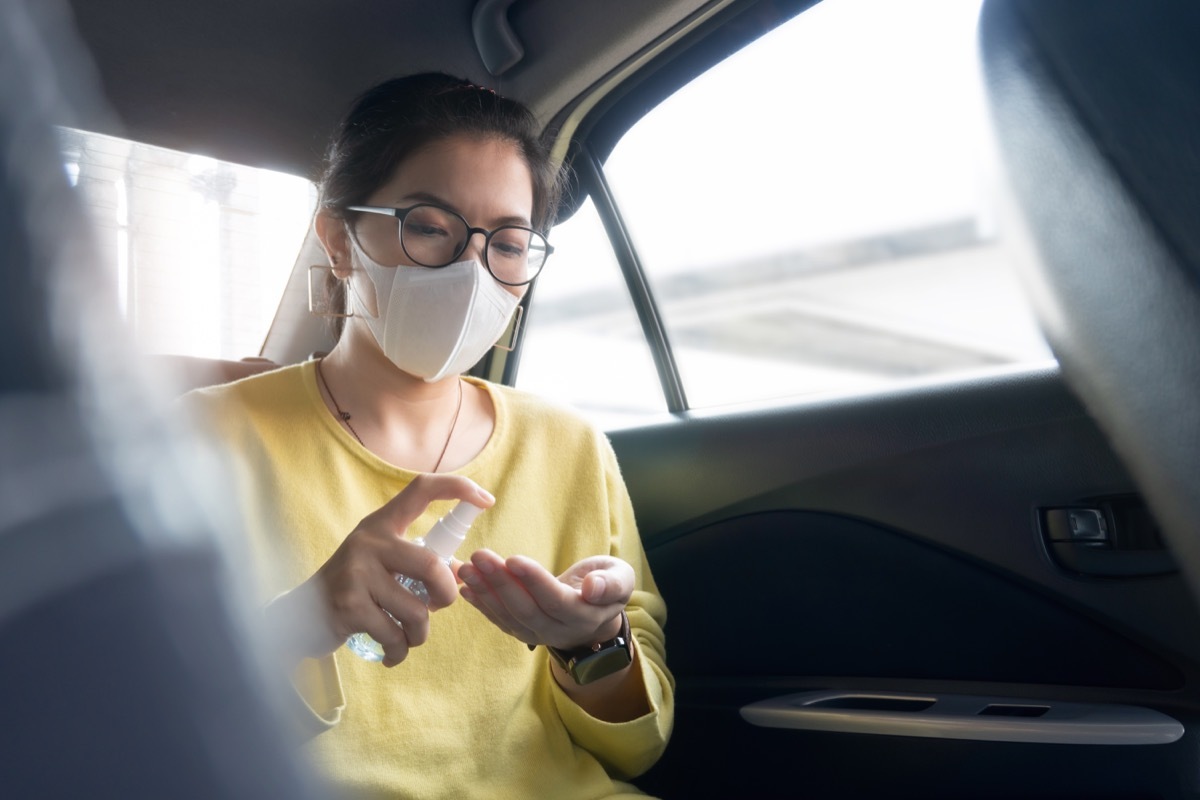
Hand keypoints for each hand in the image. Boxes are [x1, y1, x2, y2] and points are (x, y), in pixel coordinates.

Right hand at [266, 474, 494, 667]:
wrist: (296, 617)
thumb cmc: (351, 589)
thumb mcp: (378, 562)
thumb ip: (415, 561)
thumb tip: (460, 570)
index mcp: (381, 525)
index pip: (421, 490)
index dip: (457, 488)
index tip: (485, 499)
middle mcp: (368, 542)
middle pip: (432, 565)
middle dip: (446, 596)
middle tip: (437, 608)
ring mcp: (356, 573)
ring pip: (417, 610)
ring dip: (420, 634)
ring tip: (406, 637)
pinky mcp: (348, 606)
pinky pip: (395, 636)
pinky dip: (400, 652)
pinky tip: (391, 654)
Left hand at [457, 552, 632, 649]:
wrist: (596, 611)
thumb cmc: (608, 584)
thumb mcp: (621, 578)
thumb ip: (612, 583)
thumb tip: (593, 588)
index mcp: (584, 615)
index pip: (555, 600)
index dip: (534, 581)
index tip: (513, 559)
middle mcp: (558, 630)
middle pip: (526, 608)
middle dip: (500, 582)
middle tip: (479, 556)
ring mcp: (538, 634)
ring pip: (508, 615)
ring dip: (484, 591)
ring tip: (464, 568)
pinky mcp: (523, 630)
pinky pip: (500, 620)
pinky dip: (481, 604)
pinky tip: (465, 587)